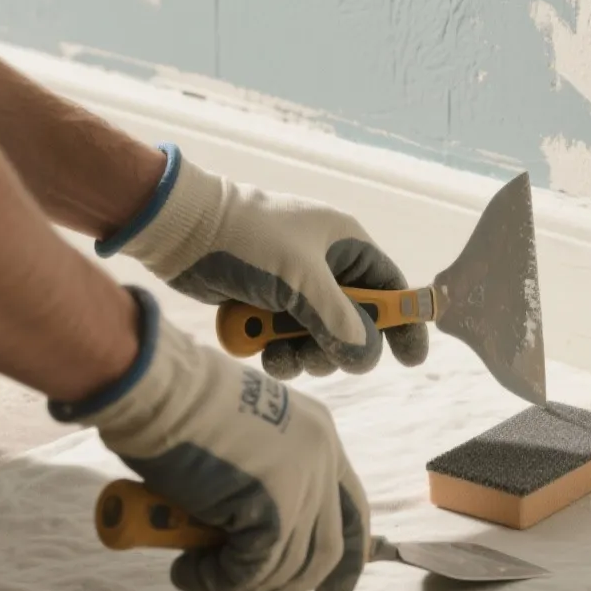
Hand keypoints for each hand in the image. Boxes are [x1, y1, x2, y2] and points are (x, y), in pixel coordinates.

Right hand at [53, 288, 369, 590]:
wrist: (155, 388)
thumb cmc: (175, 406)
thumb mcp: (240, 440)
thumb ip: (259, 481)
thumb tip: (246, 539)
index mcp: (320, 437)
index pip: (353, 511)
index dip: (347, 560)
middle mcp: (322, 459)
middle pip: (326, 550)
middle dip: (291, 587)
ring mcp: (302, 483)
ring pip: (288, 568)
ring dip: (243, 588)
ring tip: (200, 576)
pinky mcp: (273, 509)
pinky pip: (253, 571)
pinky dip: (219, 584)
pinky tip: (187, 573)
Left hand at [97, 145, 427, 379]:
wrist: (180, 231)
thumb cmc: (247, 240)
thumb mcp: (301, 279)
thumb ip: (340, 322)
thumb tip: (367, 357)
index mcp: (345, 245)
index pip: (390, 288)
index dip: (403, 323)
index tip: (410, 358)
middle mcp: (325, 266)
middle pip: (355, 324)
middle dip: (338, 347)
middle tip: (318, 356)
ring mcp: (294, 286)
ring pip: (320, 338)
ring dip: (303, 354)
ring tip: (279, 355)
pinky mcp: (265, 302)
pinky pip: (287, 340)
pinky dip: (278, 352)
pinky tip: (261, 351)